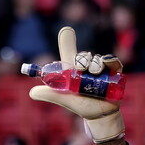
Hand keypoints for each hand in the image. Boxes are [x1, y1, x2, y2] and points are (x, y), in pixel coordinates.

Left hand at [29, 26, 124, 142]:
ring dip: (95, 64)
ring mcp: (99, 68)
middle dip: (81, 61)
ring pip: (97, 59)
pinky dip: (109, 61)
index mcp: (72, 70)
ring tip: (94, 75)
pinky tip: (107, 65)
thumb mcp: (64, 99)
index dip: (66, 40)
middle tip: (81, 70)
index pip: (68, 52)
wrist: (98, 114)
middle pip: (83, 55)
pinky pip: (112, 61)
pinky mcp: (113, 71)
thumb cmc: (80, 105)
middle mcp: (86, 66)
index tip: (66, 30)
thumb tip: (32, 92)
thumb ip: (49, 94)